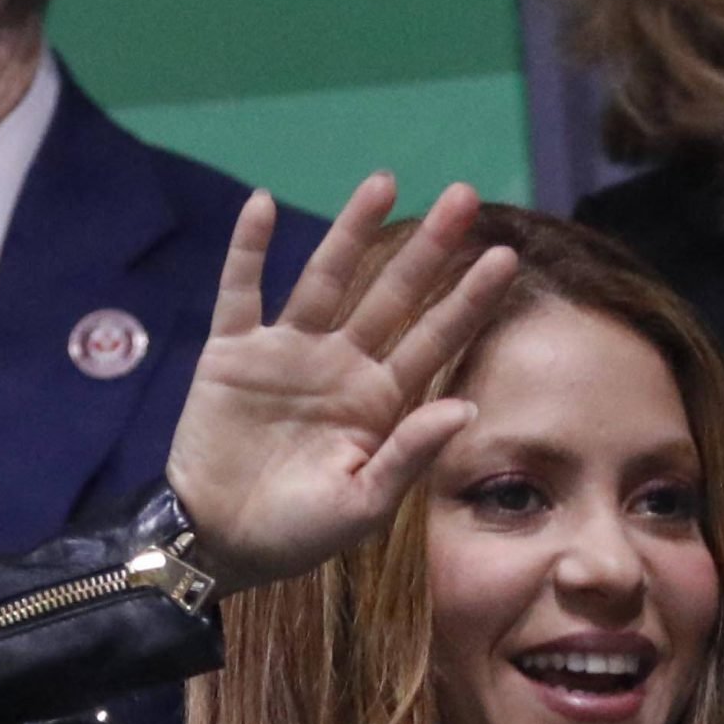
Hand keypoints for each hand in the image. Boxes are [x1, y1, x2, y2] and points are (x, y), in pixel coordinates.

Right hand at [165, 174, 518, 592]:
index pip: (435, 340)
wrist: (218, 542)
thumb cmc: (298, 532)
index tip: (505, 256)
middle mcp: (341, 366)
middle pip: (393, 294)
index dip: (468, 300)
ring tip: (384, 181)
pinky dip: (249, 249)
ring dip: (351, 231)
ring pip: (326, 279)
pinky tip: (264, 205)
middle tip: (465, 195)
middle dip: (429, 249)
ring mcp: (287, 353)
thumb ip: (411, 454)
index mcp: (380, 402)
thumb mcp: (364, 504)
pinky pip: (240, 291)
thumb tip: (466, 407)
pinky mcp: (233, 353)